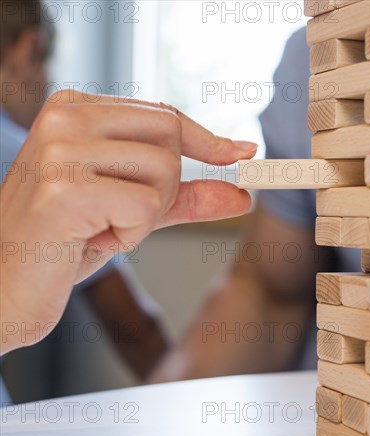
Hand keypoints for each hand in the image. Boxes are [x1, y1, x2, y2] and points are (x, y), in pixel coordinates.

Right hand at [0, 91, 254, 353]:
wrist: (3, 287)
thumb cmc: (62, 243)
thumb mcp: (133, 211)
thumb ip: (185, 198)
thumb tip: (242, 193)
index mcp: (75, 110)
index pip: (164, 115)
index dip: (207, 140)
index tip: (242, 153)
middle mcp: (64, 118)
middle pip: (170, 137)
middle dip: (166, 187)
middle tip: (123, 214)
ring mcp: (59, 149)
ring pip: (164, 171)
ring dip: (146, 216)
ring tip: (100, 228)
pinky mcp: (63, 188)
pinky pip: (145, 206)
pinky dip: (131, 234)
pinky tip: (90, 240)